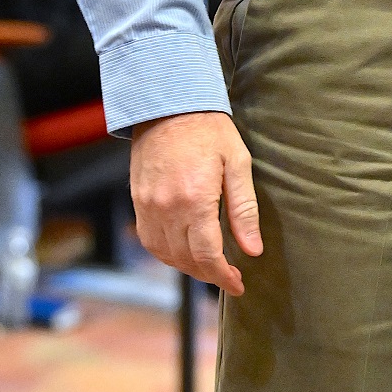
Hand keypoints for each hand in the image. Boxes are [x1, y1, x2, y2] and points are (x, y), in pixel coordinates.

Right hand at [130, 110, 262, 296]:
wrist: (170, 106)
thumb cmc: (210, 131)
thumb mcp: (238, 164)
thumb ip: (244, 210)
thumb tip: (253, 249)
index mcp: (195, 200)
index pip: (208, 255)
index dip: (224, 276)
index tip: (238, 284)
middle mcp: (167, 209)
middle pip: (186, 260)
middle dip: (210, 274)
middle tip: (230, 276)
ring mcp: (148, 207)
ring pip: (166, 255)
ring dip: (188, 267)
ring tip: (211, 265)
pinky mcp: (138, 202)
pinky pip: (150, 241)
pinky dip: (168, 253)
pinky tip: (185, 250)